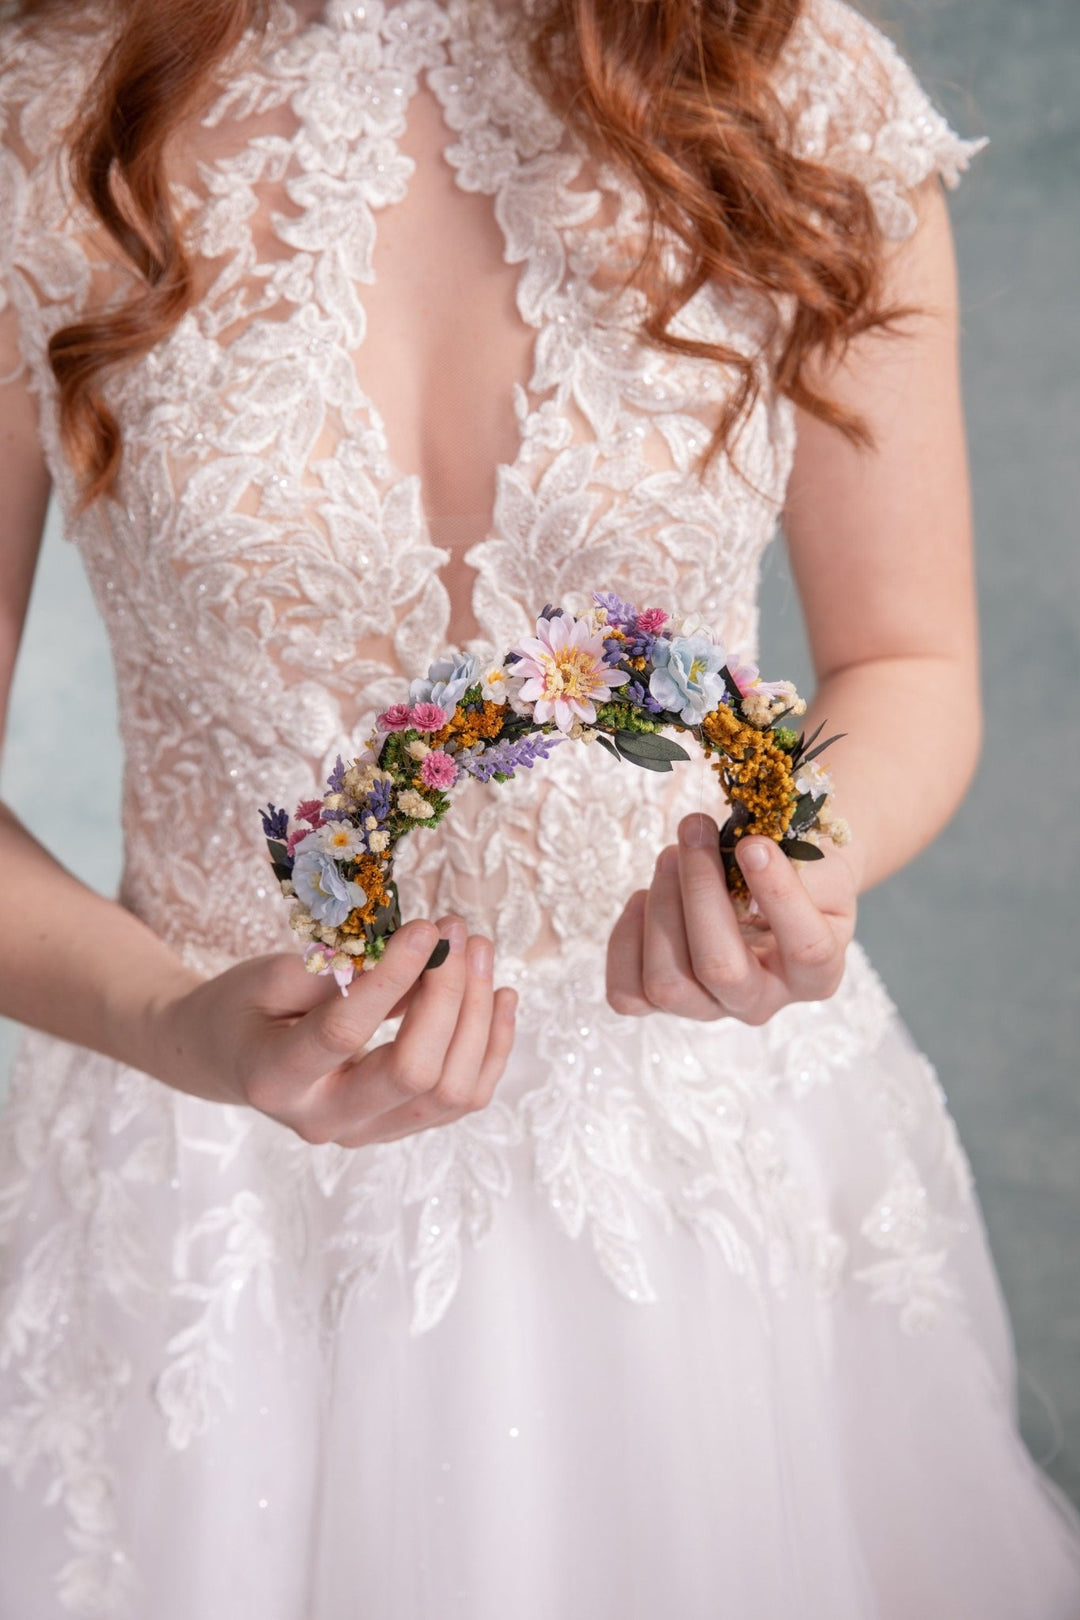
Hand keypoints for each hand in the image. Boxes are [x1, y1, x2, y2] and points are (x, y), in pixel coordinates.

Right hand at [146, 915, 517, 1146]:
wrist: (229, 1058)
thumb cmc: (243, 1008)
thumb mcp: (268, 977)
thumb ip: (337, 973)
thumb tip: (417, 959)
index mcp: (276, 1080)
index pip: (346, 1033)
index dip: (393, 978)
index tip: (425, 929)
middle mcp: (324, 1121)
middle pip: (413, 1073)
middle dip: (448, 996)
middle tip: (455, 932)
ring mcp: (366, 1132)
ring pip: (450, 1092)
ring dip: (478, 1017)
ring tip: (477, 950)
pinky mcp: (397, 1126)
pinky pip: (464, 1098)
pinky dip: (491, 1047)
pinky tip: (499, 995)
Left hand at [605, 813, 857, 1024]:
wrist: (778, 892)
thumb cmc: (803, 877)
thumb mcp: (821, 865)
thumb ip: (798, 865)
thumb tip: (746, 853)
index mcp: (815, 974)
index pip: (805, 949)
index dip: (779, 895)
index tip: (755, 844)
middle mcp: (761, 1001)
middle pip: (720, 969)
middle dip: (699, 890)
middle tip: (695, 829)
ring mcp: (709, 1006)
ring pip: (667, 982)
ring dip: (662, 906)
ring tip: (672, 854)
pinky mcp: (662, 1001)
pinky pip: (627, 993)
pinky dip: (627, 939)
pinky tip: (645, 897)